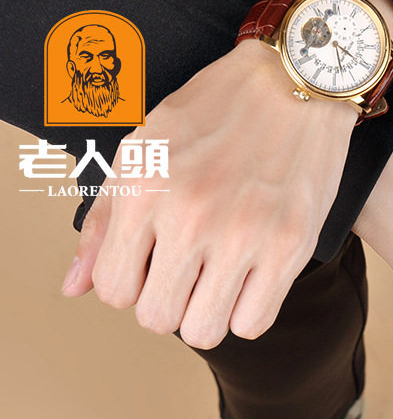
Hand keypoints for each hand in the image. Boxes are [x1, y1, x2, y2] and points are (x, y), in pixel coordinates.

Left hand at [63, 40, 355, 348]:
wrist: (293, 86)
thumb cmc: (213, 116)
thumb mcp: (141, 153)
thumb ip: (103, 221)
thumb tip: (74, 287)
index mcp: (144, 190)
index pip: (114, 291)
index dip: (131, 286)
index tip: (152, 265)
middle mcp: (190, 215)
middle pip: (158, 319)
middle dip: (168, 304)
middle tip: (187, 275)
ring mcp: (243, 235)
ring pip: (206, 332)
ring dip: (207, 315)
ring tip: (217, 282)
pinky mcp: (289, 247)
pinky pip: (253, 324)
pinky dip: (247, 312)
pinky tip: (249, 281)